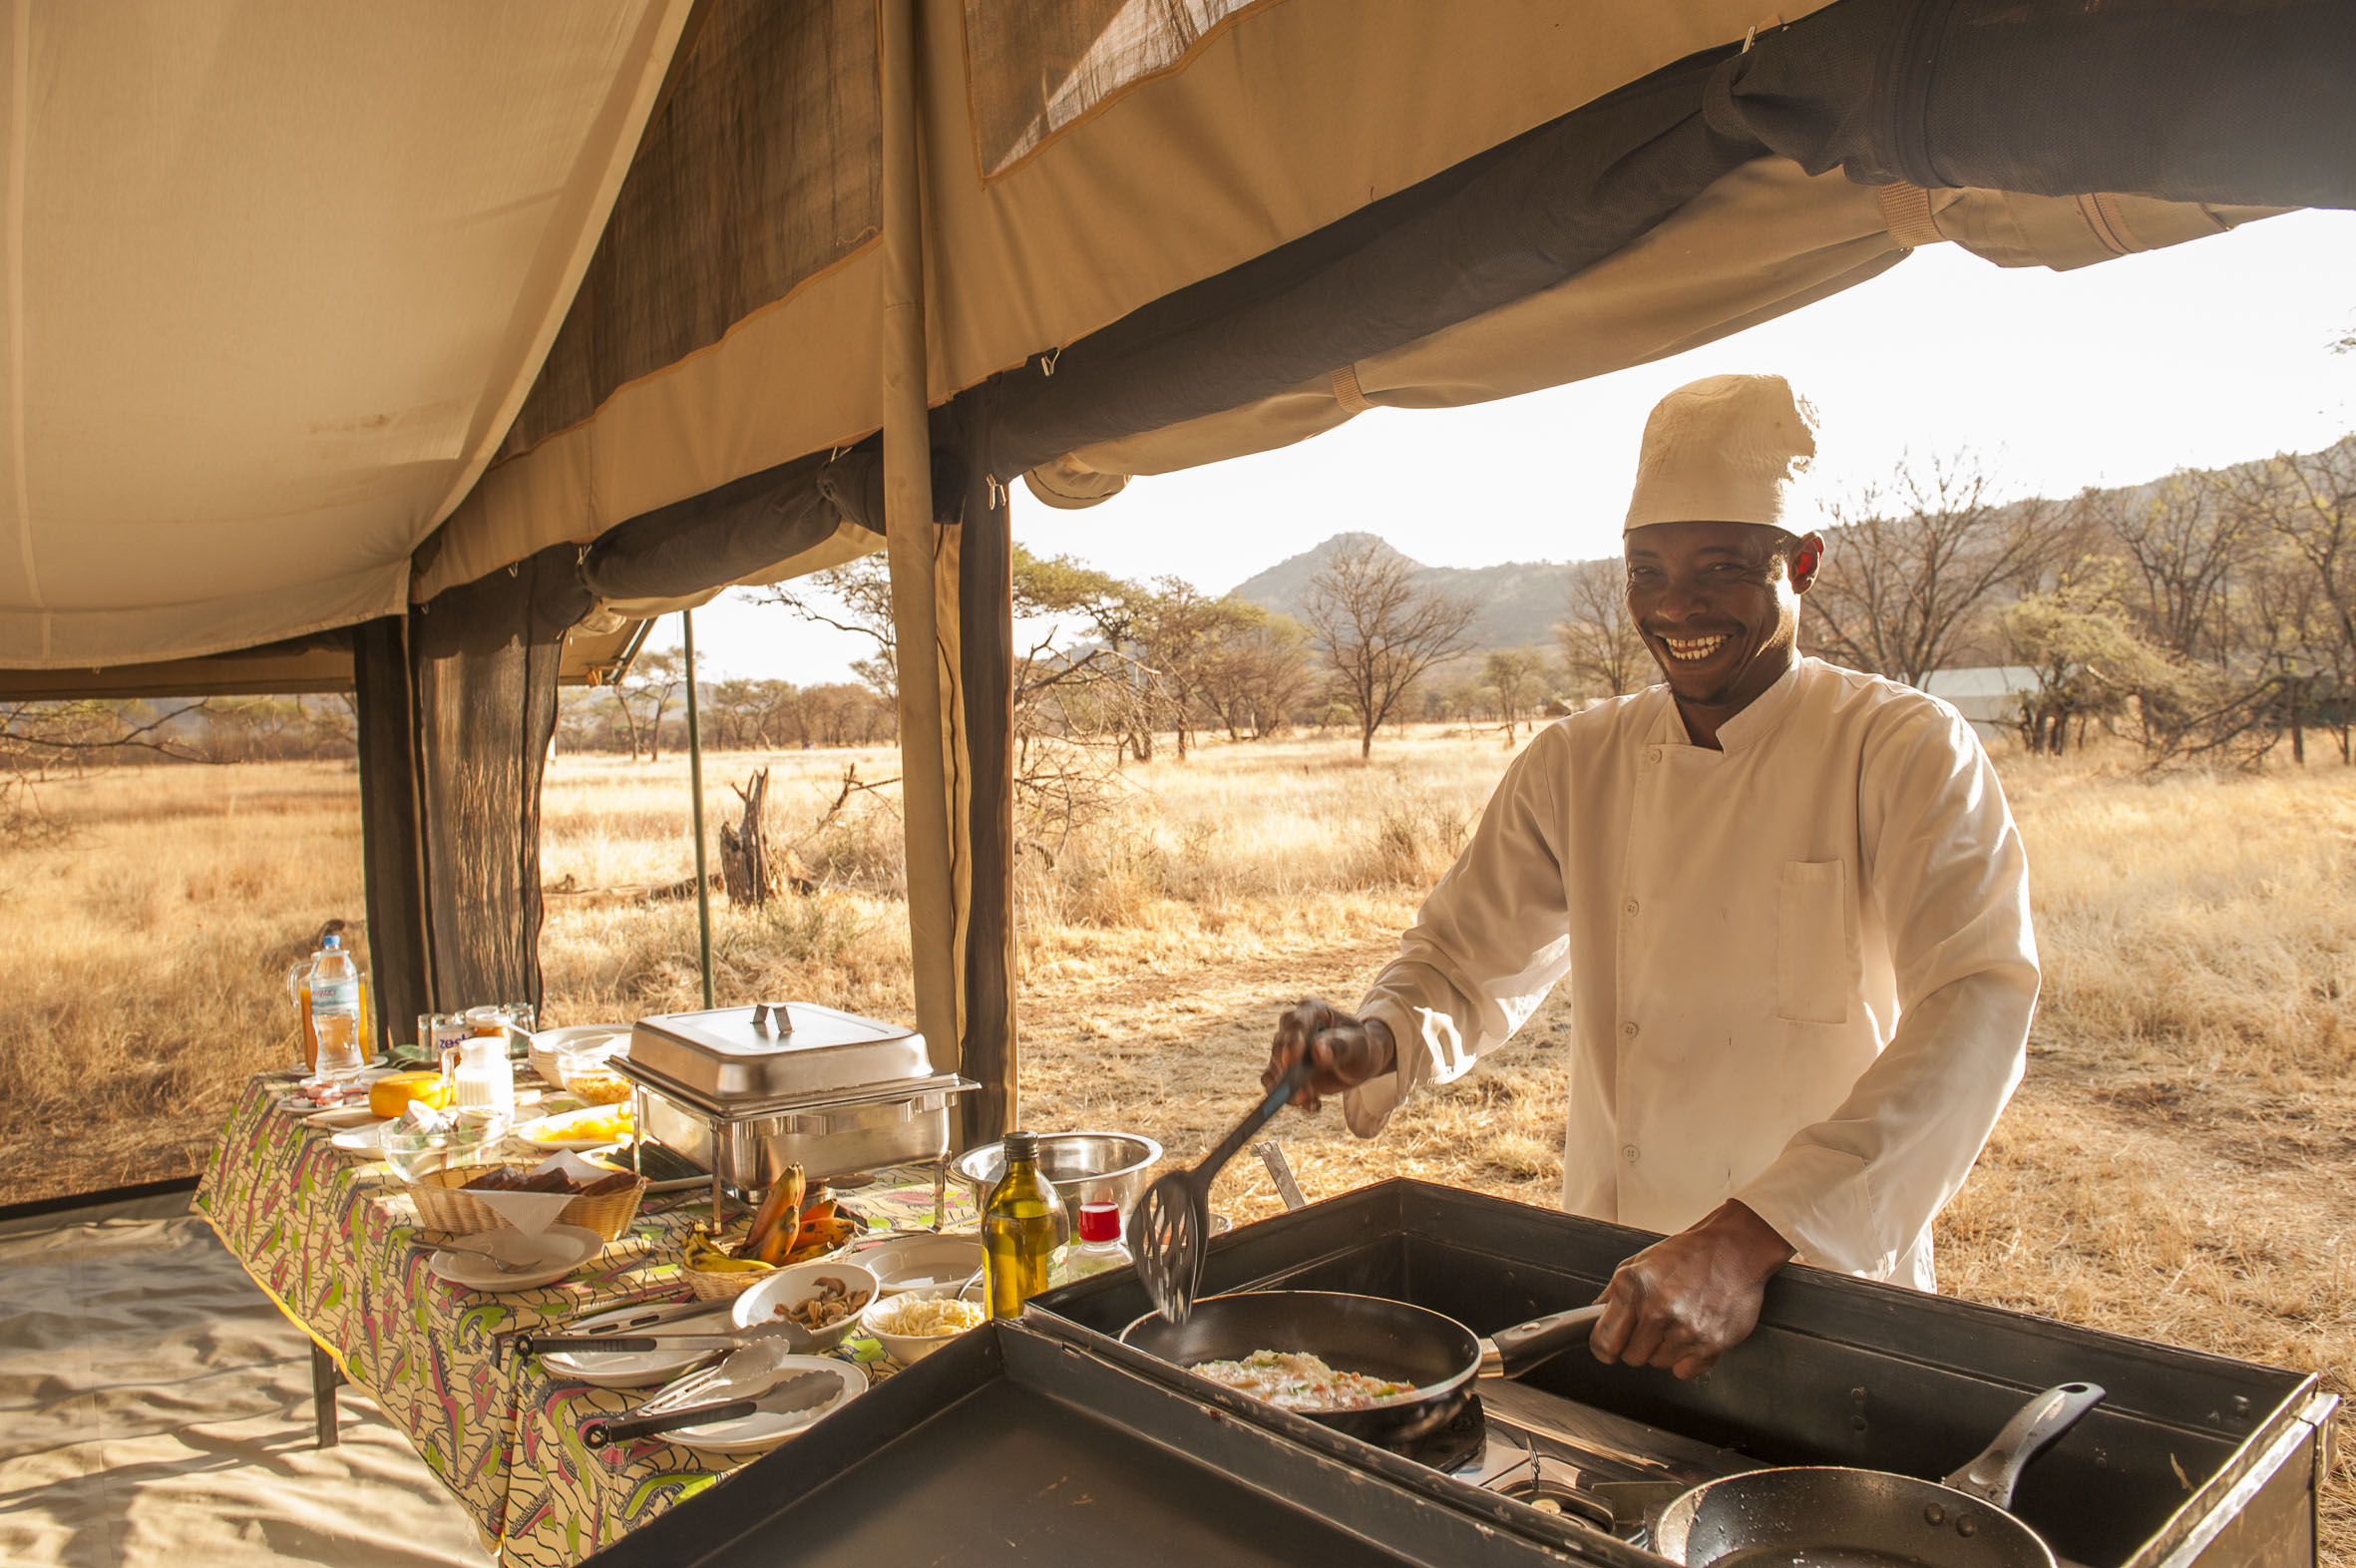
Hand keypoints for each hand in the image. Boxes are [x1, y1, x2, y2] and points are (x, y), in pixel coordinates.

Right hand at [1262, 998, 1396, 1112]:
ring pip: (1274, 1070)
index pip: (1296, 1023)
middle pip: (1279, 1048)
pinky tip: (1314, 1104)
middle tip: (1303, 1093)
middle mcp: (1292, 1028)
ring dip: (1287, 1089)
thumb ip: (1340, 1046)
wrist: (1360, 1060)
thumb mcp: (1358, 1045)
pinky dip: (1290, 1099)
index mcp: (1311, 1011)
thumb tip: (1317, 1051)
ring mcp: (1285, 1050)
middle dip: (1287, 1072)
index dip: (1292, 1042)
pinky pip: (1276, 1087)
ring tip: (1311, 1101)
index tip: (1292, 1061)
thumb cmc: (1361, 1046)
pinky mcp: (1283, 1072)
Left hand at [1589, 1201, 1793, 1379]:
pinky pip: (1684, 1372)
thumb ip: (1614, 1293)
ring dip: (1664, 1349)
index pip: (1603, 1343)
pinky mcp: (1711, 1346)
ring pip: (1658, 1363)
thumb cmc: (1688, 1254)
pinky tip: (1693, 1332)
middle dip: (1637, 1345)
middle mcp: (1657, 1312)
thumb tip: (1595, 1318)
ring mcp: (1685, 1331)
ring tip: (1679, 1320)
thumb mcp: (1640, 1262)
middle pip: (1631, 1358)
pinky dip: (1687, 1359)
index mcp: (1633, 1288)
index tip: (1610, 1344)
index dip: (1604, 1346)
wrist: (1735, 1250)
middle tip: (1653, 1324)